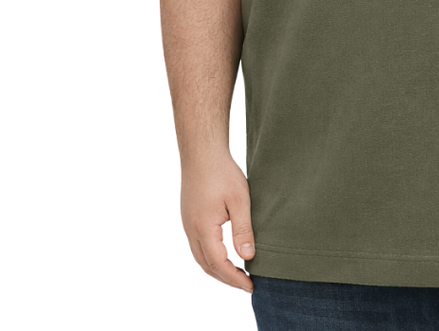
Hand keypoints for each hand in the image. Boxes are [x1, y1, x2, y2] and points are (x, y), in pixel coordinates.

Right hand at [180, 154, 255, 291]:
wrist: (201, 153)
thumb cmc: (222, 172)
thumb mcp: (240, 200)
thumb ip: (243, 230)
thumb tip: (248, 257)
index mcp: (204, 228)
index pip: (219, 264)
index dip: (235, 278)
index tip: (251, 285)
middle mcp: (191, 230)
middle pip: (207, 266)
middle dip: (226, 278)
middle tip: (246, 284)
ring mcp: (188, 225)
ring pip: (200, 257)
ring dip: (217, 269)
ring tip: (237, 274)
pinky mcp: (189, 218)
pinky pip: (198, 246)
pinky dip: (211, 257)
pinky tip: (224, 254)